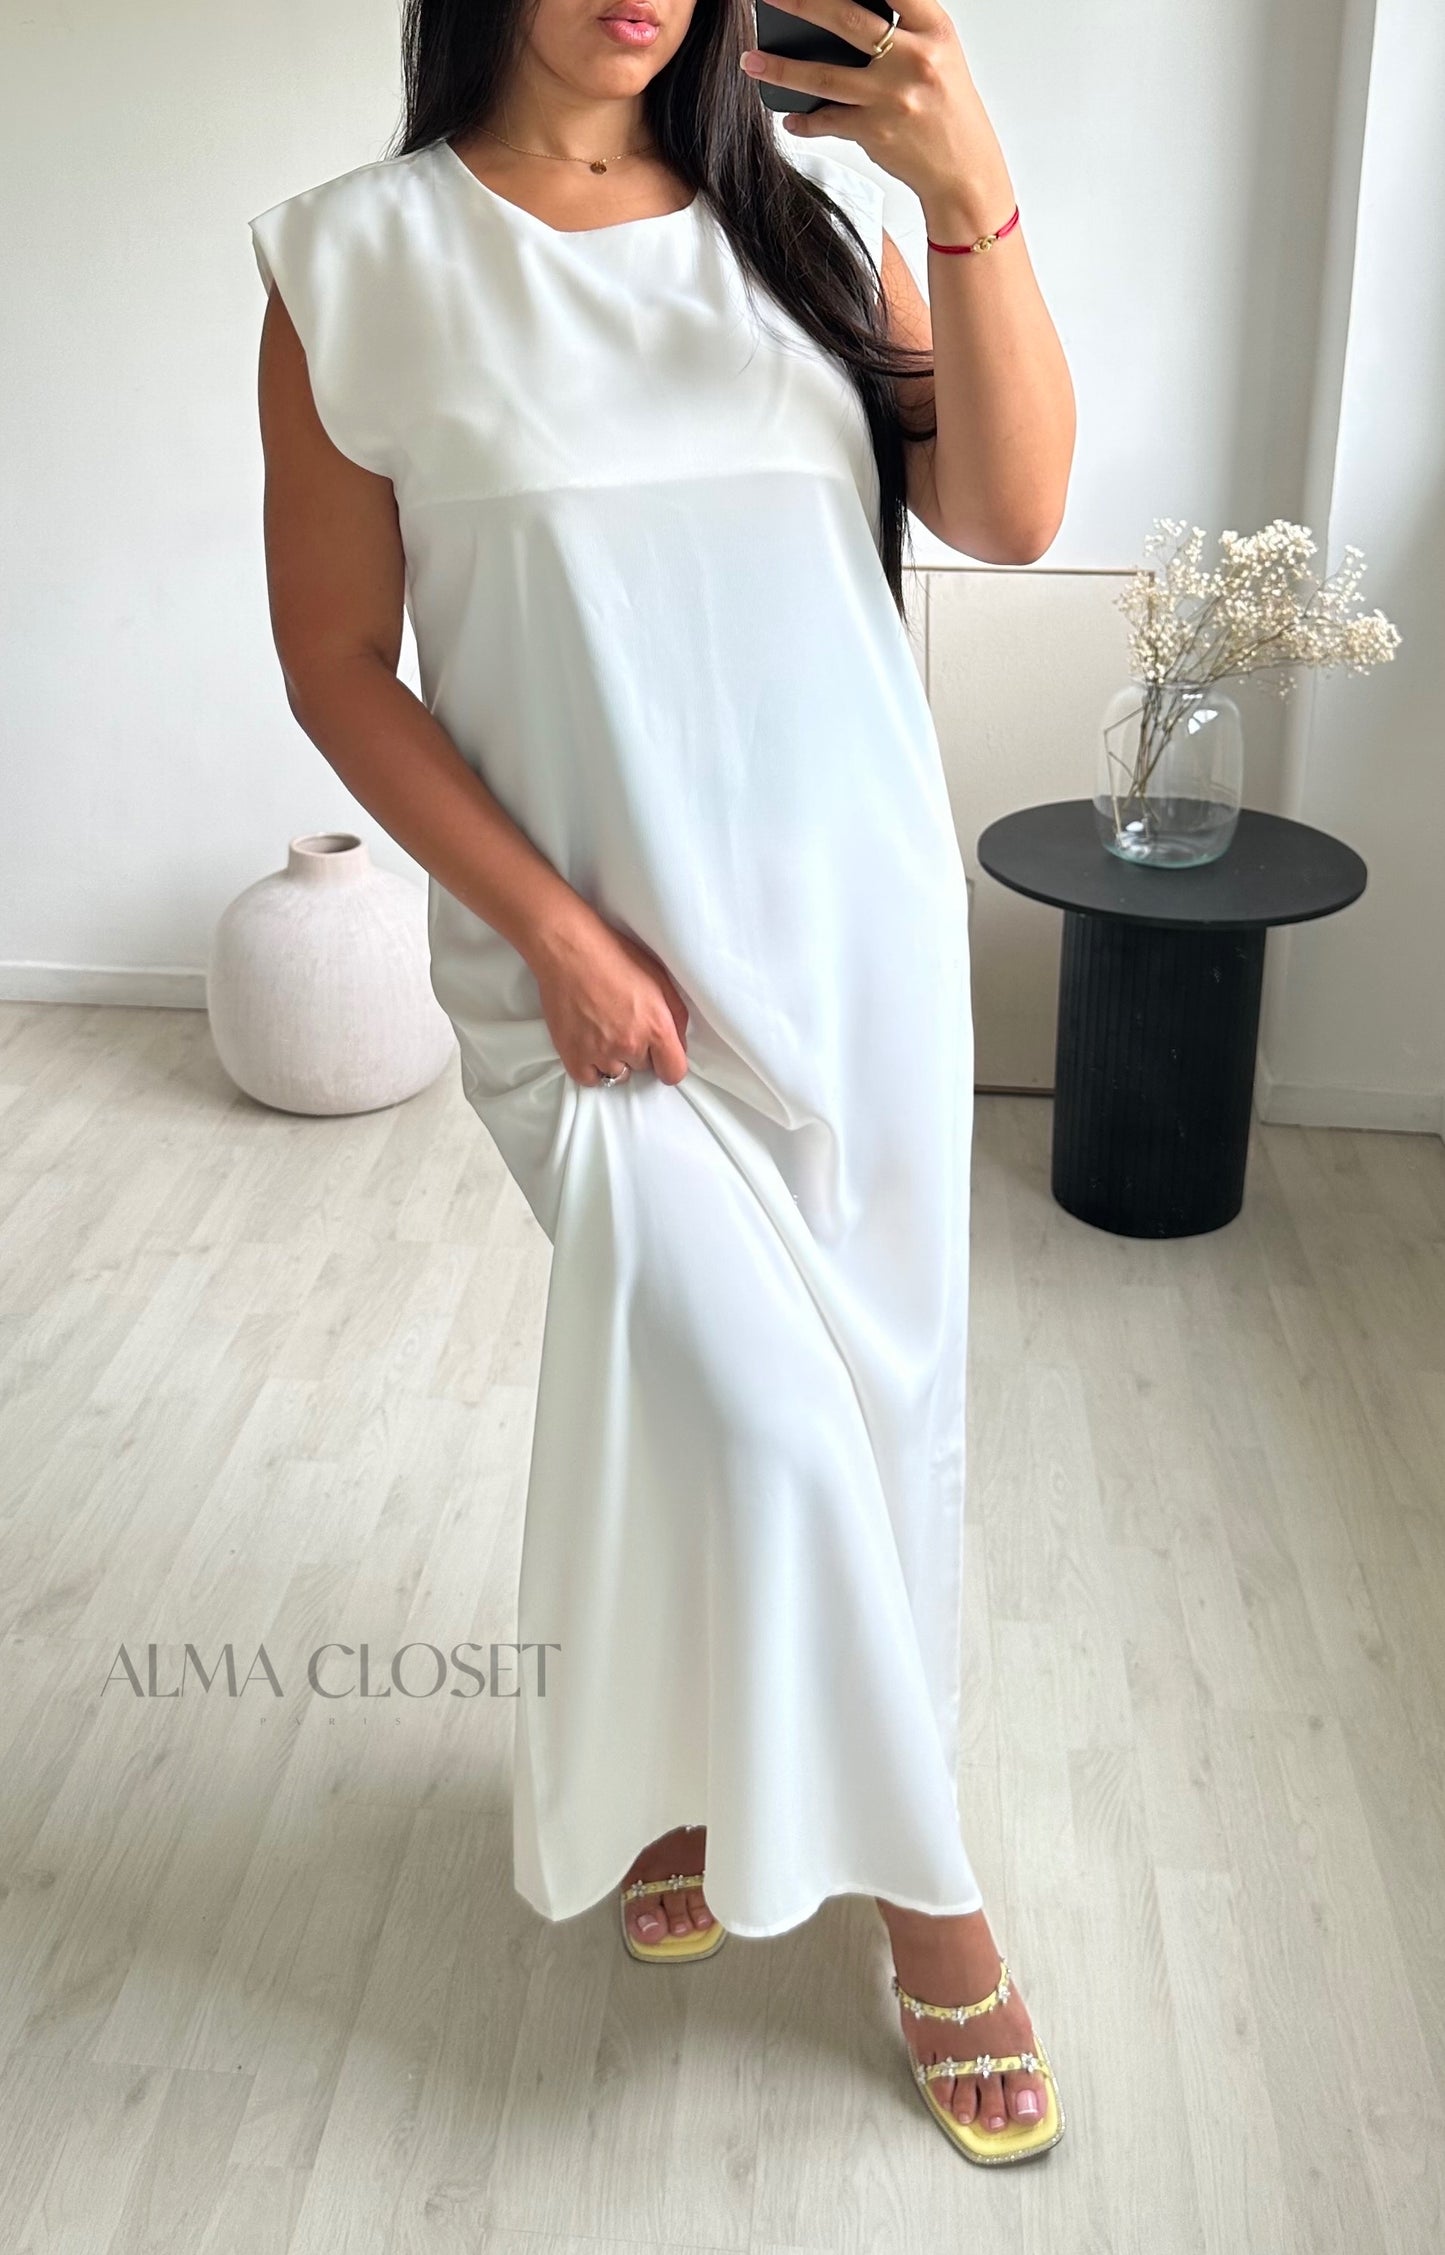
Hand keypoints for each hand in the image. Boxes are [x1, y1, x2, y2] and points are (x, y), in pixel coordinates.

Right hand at [529, 903, 689, 1087]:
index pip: (674, 1073)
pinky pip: (590, 1079)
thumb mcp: (660, 979)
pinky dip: (591, 1068)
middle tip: (624, 1023)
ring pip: (617, 1074)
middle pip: (644, 1068)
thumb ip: (675, 1017)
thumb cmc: (616, 957)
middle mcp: (630, 1044)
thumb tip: (678, 1044)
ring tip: (604, 1030)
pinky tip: (590, 1046)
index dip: (669, 1064)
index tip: (661, 1056)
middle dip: (639, 1051)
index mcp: (657, 1027)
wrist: (569, 950)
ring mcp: (600, 1053)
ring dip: (615, 1058)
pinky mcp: (572, 1055)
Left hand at [740, 0, 1012, 223]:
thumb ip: (905, 29)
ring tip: (751, 60)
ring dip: (781, 68)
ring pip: (824, 76)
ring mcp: (892, 97)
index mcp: (935, 30)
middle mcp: (914, 59)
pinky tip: (790, 116)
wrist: (964, 171)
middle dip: (802, 4)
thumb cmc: (948, 110)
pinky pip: (827, 122)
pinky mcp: (875, 132)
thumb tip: (847, 14)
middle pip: (847, 20)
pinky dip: (804, 121)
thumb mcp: (940, 56)